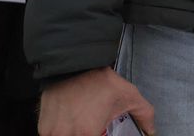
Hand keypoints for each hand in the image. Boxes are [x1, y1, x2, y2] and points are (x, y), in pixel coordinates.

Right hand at [38, 67, 154, 135]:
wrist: (74, 65)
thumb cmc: (101, 81)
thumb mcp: (129, 95)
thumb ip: (144, 115)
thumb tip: (152, 131)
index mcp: (87, 133)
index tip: (101, 131)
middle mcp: (66, 135)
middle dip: (88, 134)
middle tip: (93, 126)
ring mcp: (51, 132)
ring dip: (74, 134)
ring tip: (83, 121)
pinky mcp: (42, 127)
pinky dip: (62, 132)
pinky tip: (71, 121)